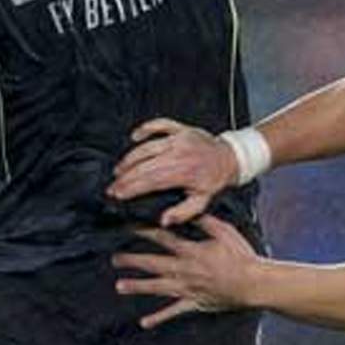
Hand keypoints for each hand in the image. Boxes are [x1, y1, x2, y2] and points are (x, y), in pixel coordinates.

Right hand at [107, 118, 239, 226]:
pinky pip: (160, 124)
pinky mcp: (181, 128)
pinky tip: (134, 136)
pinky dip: (146, 128)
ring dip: (130, 158)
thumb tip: (163, 220)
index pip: (150, 180)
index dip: (131, 188)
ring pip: (147, 146)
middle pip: (144, 164)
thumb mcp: (203, 201)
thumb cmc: (215, 179)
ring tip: (119, 169)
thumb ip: (183, 212)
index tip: (117, 194)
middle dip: (125, 176)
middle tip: (112, 186)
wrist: (231, 158)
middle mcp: (180, 153)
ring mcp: (179, 138)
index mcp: (184, 172)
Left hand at [112, 216, 258, 328]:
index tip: (128, 227)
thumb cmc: (242, 257)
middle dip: (132, 260)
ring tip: (119, 286)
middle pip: (153, 264)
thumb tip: (188, 212)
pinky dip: (159, 318)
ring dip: (137, 286)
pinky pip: (173, 312)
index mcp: (191, 252)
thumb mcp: (225, 232)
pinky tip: (144, 322)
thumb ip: (204, 222)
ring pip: (157, 287)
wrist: (253, 284)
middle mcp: (185, 270)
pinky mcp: (194, 303)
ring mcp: (188, 289)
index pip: (163, 238)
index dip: (144, 231)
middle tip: (114, 258)